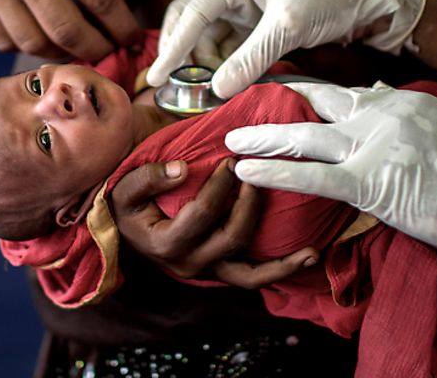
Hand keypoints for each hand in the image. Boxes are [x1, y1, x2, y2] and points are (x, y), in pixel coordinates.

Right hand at [0, 0, 139, 59]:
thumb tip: (120, 35)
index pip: (99, 0)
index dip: (122, 28)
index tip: (133, 40)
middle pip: (65, 31)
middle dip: (95, 49)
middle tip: (108, 53)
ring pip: (33, 43)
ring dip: (61, 53)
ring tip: (76, 46)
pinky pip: (3, 41)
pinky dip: (27, 46)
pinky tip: (43, 37)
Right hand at [110, 158, 317, 287]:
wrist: (125, 223)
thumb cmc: (126, 200)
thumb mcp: (125, 185)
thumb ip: (149, 177)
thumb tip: (183, 169)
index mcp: (164, 244)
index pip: (201, 213)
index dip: (220, 185)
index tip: (232, 159)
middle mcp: (188, 264)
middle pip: (231, 238)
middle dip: (249, 203)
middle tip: (258, 174)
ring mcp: (206, 270)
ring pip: (248, 275)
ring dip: (281, 262)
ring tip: (312, 250)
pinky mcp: (219, 269)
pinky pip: (252, 276)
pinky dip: (280, 270)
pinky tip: (309, 256)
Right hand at [146, 0, 427, 97]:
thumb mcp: (289, 28)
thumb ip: (250, 59)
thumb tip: (217, 89)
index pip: (194, 8)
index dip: (173, 44)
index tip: (160, 75)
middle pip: (191, 15)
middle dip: (181, 49)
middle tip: (173, 83)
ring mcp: (245, 0)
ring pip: (207, 31)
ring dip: (203, 58)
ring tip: (207, 87)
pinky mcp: (256, 17)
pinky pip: (227, 40)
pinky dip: (222, 60)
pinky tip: (224, 79)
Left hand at [226, 82, 436, 269]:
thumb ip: (404, 116)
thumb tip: (381, 98)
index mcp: (397, 101)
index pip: (344, 92)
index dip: (309, 93)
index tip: (282, 90)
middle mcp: (381, 114)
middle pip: (316, 102)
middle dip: (276, 103)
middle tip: (241, 103)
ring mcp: (374, 145)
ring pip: (304, 135)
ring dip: (261, 138)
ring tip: (229, 140)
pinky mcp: (371, 181)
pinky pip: (311, 174)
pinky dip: (275, 173)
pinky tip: (246, 172)